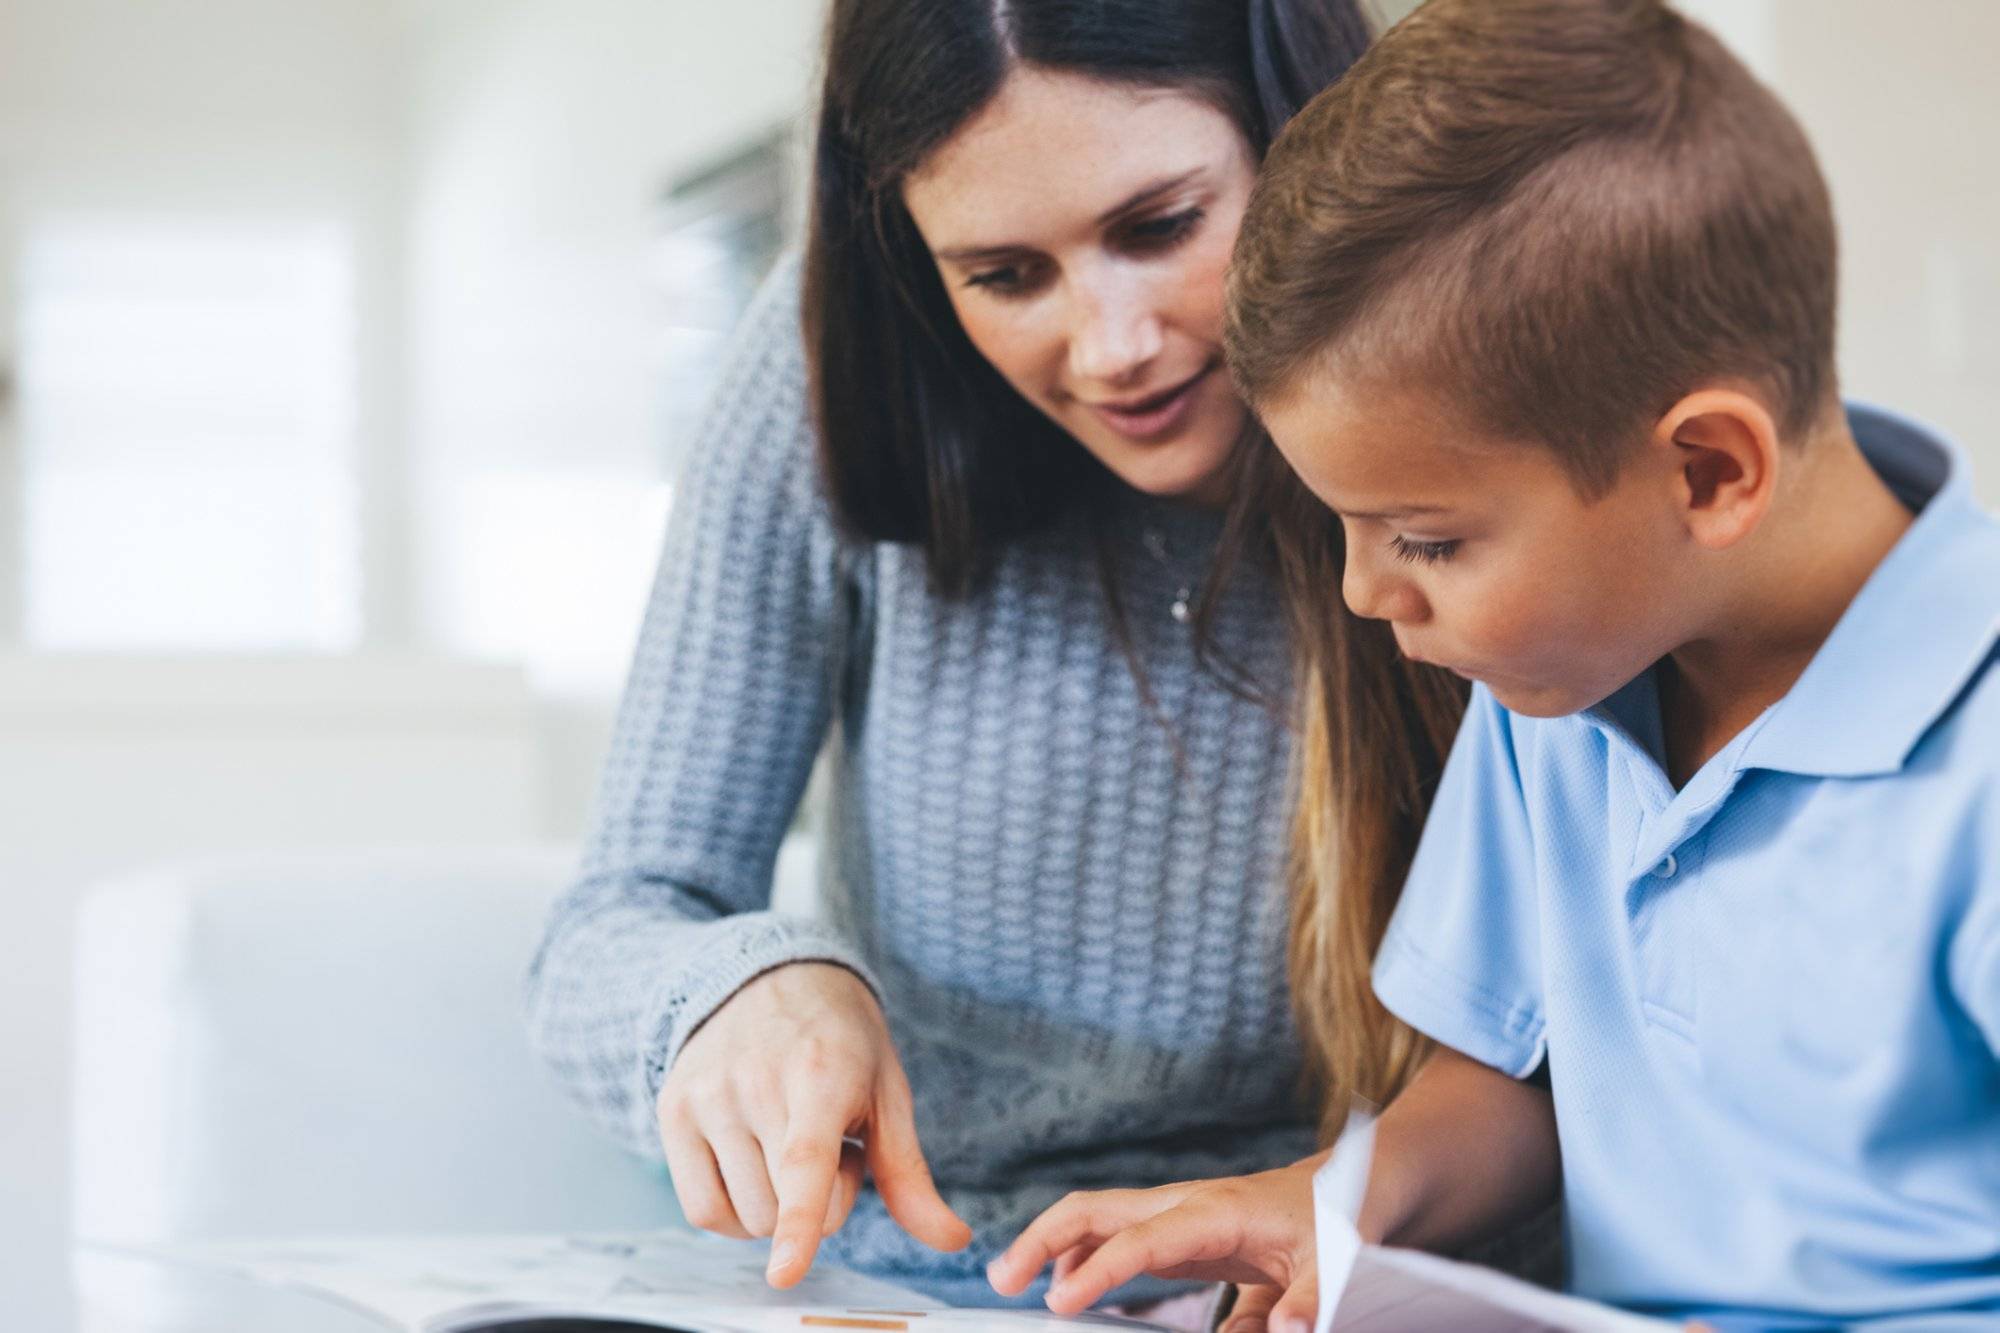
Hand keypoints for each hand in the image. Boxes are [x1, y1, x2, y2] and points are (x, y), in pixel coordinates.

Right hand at [656, 962, 970, 1286]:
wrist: (773, 975)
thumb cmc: (841, 1042)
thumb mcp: (887, 1094)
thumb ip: (910, 1175)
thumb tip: (954, 1240)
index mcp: (820, 1073)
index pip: (804, 1164)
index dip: (799, 1223)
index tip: (785, 1273)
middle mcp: (753, 1082)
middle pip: (783, 1209)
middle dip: (818, 1203)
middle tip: (827, 1145)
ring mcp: (706, 1095)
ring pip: (745, 1218)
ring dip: (777, 1207)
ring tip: (789, 1143)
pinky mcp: (673, 1109)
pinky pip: (701, 1209)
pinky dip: (734, 1216)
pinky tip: (755, 1171)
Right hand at [987, 1156, 1325, 1330]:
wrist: (1345, 1185)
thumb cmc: (1338, 1219)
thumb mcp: (1338, 1262)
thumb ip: (1310, 1300)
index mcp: (1215, 1210)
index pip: (1140, 1240)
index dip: (1096, 1271)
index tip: (1057, 1305)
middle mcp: (1183, 1203)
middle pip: (1094, 1209)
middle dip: (1041, 1238)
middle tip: (1000, 1281)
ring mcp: (1174, 1212)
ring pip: (1095, 1218)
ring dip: (1049, 1245)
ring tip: (1011, 1284)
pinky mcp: (1176, 1228)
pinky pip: (1115, 1235)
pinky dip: (1079, 1255)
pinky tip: (1064, 1287)